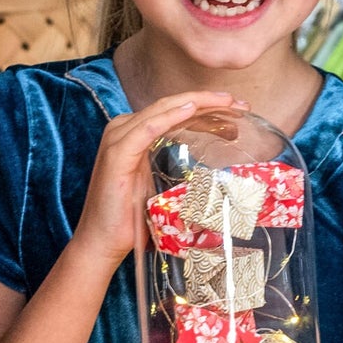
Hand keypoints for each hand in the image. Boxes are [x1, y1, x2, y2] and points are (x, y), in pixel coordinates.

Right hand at [70, 89, 246, 267]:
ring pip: (161, 110)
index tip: (237, 109)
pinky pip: (146, 129)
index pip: (172, 110)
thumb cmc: (131, 218)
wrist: (102, 242)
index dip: (205, 105)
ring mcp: (118, 140)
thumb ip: (172, 166)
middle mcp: (122, 129)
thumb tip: (211, 170)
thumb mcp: (158, 185)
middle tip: (240, 103)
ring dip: (195, 103)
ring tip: (226, 101)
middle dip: (207, 100)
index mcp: (133, 133)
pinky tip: (189, 109)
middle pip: (169, 105)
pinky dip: (168, 117)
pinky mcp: (116, 155)